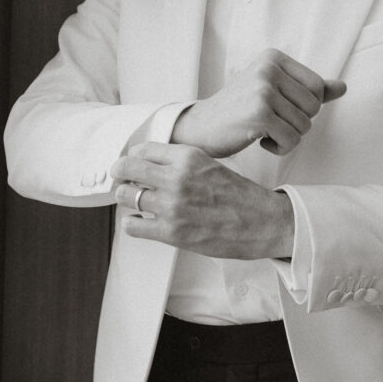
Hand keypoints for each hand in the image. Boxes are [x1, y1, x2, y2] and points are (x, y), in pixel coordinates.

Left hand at [111, 142, 295, 258]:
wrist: (262, 222)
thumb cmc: (239, 196)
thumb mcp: (209, 165)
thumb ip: (180, 162)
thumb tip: (148, 163)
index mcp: (188, 157)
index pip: (142, 149)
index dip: (132, 157)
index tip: (131, 164)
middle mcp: (177, 178)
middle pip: (127, 168)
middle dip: (120, 174)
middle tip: (121, 180)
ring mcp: (172, 206)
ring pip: (126, 196)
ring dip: (127, 199)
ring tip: (135, 202)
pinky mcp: (171, 232)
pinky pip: (132, 225)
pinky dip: (133, 223)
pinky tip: (142, 221)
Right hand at [171, 48, 345, 157]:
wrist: (201, 127)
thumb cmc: (240, 110)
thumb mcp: (274, 91)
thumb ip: (308, 89)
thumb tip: (342, 87)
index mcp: (274, 57)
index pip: (318, 86)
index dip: (307, 106)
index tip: (281, 108)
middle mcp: (269, 69)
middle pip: (314, 107)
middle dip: (298, 122)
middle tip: (271, 122)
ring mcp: (263, 90)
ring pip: (305, 126)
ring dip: (288, 137)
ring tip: (264, 131)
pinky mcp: (259, 114)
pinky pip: (292, 140)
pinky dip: (280, 148)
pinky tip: (260, 140)